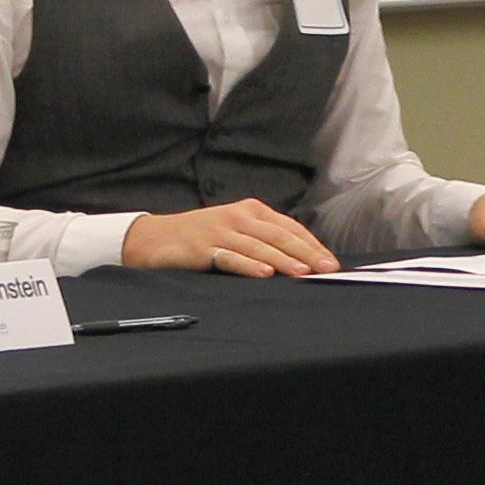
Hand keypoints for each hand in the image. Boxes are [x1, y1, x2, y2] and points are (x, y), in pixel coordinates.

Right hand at [120, 198, 341, 276]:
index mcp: (251, 210)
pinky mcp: (203, 248)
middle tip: (326, 269)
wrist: (154, 238)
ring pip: (259, 247)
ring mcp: (220, 232)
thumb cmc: (201, 237)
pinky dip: (249, 265)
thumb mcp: (235, 229)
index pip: (289, 227)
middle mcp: (238, 217)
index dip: (312, 245)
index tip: (330, 263)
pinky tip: (264, 274)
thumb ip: (263, 239)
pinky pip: (231, 257)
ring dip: (283, 260)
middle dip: (306, 254)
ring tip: (303, 273)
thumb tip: (301, 260)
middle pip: (279, 236)